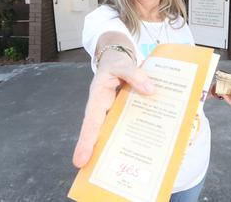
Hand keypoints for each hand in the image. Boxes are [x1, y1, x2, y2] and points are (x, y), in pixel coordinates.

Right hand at [72, 51, 154, 167]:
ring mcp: (112, 113)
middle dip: (96, 152)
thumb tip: (150, 90)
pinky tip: (139, 148)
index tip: (80, 160)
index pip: (91, 122)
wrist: (117, 59)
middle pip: (98, 133)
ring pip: (111, 132)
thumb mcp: (122, 64)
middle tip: (90, 171)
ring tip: (115, 167)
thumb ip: (135, 74)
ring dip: (114, 148)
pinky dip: (130, 135)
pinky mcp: (122, 113)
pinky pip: (125, 126)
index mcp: (98, 98)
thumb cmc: (115, 63)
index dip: (86, 141)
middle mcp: (103, 109)